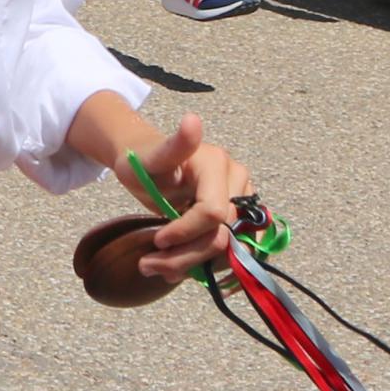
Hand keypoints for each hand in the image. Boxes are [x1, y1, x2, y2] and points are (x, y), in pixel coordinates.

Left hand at [123, 114, 245, 282]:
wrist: (150, 164)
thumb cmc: (145, 160)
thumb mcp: (151, 156)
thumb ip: (175, 146)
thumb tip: (192, 120)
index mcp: (218, 165)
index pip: (212, 213)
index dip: (186, 232)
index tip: (157, 240)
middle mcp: (238, 182)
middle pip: (221, 235)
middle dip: (185, 255)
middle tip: (149, 264)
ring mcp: (243, 202)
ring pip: (229, 249)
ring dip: (195, 265)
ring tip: (160, 267)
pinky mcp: (242, 219)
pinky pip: (235, 251)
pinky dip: (210, 265)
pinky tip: (185, 270)